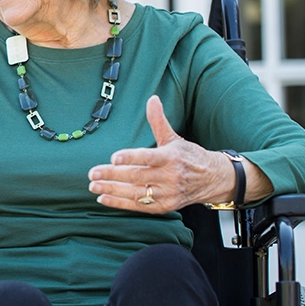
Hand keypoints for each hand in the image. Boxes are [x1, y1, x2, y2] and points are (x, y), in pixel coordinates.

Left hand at [86, 95, 233, 213]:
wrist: (212, 179)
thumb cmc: (189, 156)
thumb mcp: (174, 138)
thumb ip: (158, 121)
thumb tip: (152, 99)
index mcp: (171, 157)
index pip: (148, 157)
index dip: (130, 157)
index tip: (114, 157)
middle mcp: (170, 176)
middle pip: (137, 176)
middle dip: (112, 175)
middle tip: (92, 173)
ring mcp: (167, 193)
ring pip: (136, 193)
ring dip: (112, 190)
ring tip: (93, 186)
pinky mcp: (165, 207)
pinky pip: (139, 206)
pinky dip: (120, 204)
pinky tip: (103, 198)